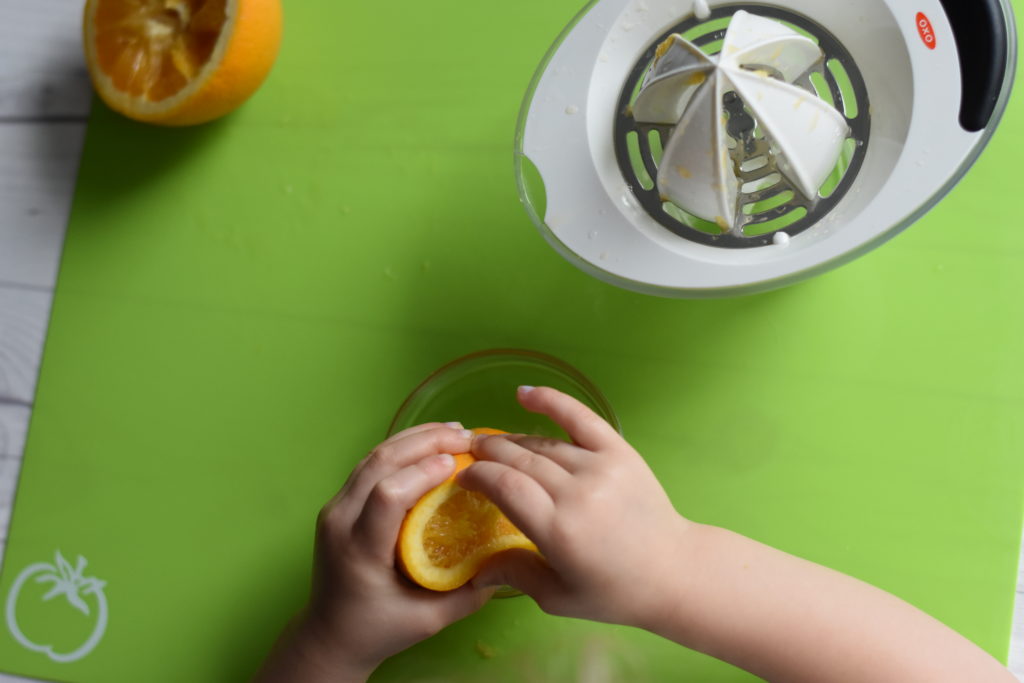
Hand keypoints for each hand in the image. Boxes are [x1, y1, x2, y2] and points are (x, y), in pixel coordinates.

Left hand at [255, 423, 492, 681]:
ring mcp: (334, 509)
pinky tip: (427, 442)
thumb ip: (469, 594)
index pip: (386, 496)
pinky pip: (369, 465)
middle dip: (423, 442)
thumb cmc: (378, 630)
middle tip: (466, 435)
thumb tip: (508, 561)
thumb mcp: (429, 622)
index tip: (457, 462)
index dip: (421, 472)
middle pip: (379, 464)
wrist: (329, 636)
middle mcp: (340, 522)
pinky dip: (399, 448)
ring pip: (372, 457)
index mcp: (359, 551)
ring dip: (412, 439)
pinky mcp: (339, 503)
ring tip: (453, 430)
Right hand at [458, 386, 689, 629]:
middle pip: (518, 459)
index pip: (505, 487)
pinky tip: (523, 394)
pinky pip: (580, 418)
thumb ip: (514, 574)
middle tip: (469, 454)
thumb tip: (472, 570)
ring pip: (542, 443)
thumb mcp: (558, 597)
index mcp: (559, 531)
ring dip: (512, 440)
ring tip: (493, 443)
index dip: (477, 476)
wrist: (675, 571)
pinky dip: (551, 401)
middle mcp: (578, 493)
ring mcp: (601, 468)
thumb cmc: (614, 592)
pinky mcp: (619, 452)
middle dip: (487, 453)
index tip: (462, 478)